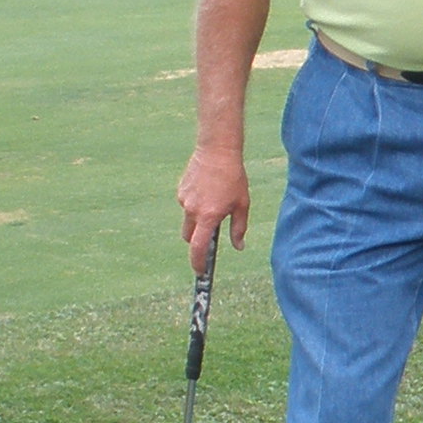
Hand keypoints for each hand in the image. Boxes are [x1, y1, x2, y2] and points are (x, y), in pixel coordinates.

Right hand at [178, 145, 249, 273]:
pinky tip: (208, 190)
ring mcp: (183, 200)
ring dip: (198, 219)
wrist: (217, 151)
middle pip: (188, 237)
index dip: (197, 262)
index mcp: (208, 217)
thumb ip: (239, 228)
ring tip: (215, 201)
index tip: (200, 271)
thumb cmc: (234, 178)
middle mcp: (192, 211)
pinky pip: (187, 205)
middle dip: (196, 241)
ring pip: (188, 219)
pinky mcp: (180, 190)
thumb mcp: (242, 205)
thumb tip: (239, 247)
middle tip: (210, 235)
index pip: (197, 248)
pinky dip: (195, 204)